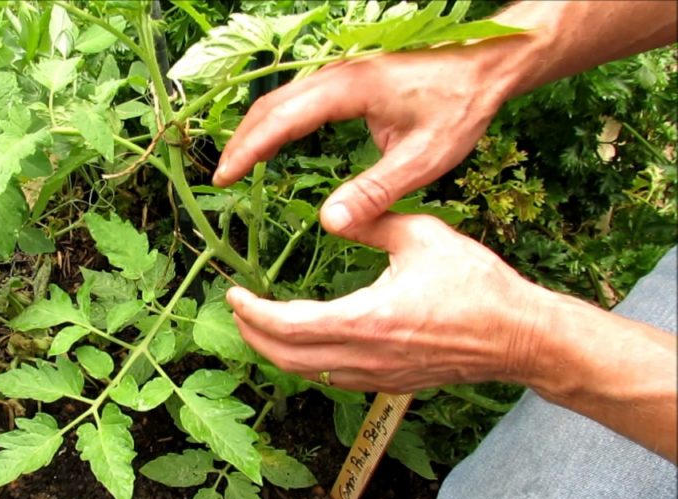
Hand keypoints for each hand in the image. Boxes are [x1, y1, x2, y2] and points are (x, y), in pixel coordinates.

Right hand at [213, 47, 508, 231]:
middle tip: (221, 179)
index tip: (224, 178)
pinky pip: (298, 99)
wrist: (487, 65)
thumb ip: (375, 191)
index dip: (248, 149)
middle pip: (271, 105)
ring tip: (237, 167)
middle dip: (241, 141)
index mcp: (348, 88)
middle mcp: (336, 74)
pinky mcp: (347, 78)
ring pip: (282, 99)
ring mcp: (340, 72)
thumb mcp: (423, 159)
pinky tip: (273, 145)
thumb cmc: (460, 108)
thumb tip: (327, 223)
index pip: (281, 119)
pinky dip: (275, 123)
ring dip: (255, 131)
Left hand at [226, 213, 543, 392]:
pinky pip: (332, 379)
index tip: (233, 294)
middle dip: (253, 335)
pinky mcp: (388, 383)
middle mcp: (364, 358)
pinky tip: (303, 341)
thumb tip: (329, 215)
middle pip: (286, 359)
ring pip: (306, 375)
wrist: (518, 336)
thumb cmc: (477, 285)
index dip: (253, 313)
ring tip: (260, 323)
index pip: (288, 325)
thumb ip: (369, 222)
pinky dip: (305, 362)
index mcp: (366, 321)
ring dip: (276, 351)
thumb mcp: (421, 236)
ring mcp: (376, 377)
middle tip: (238, 309)